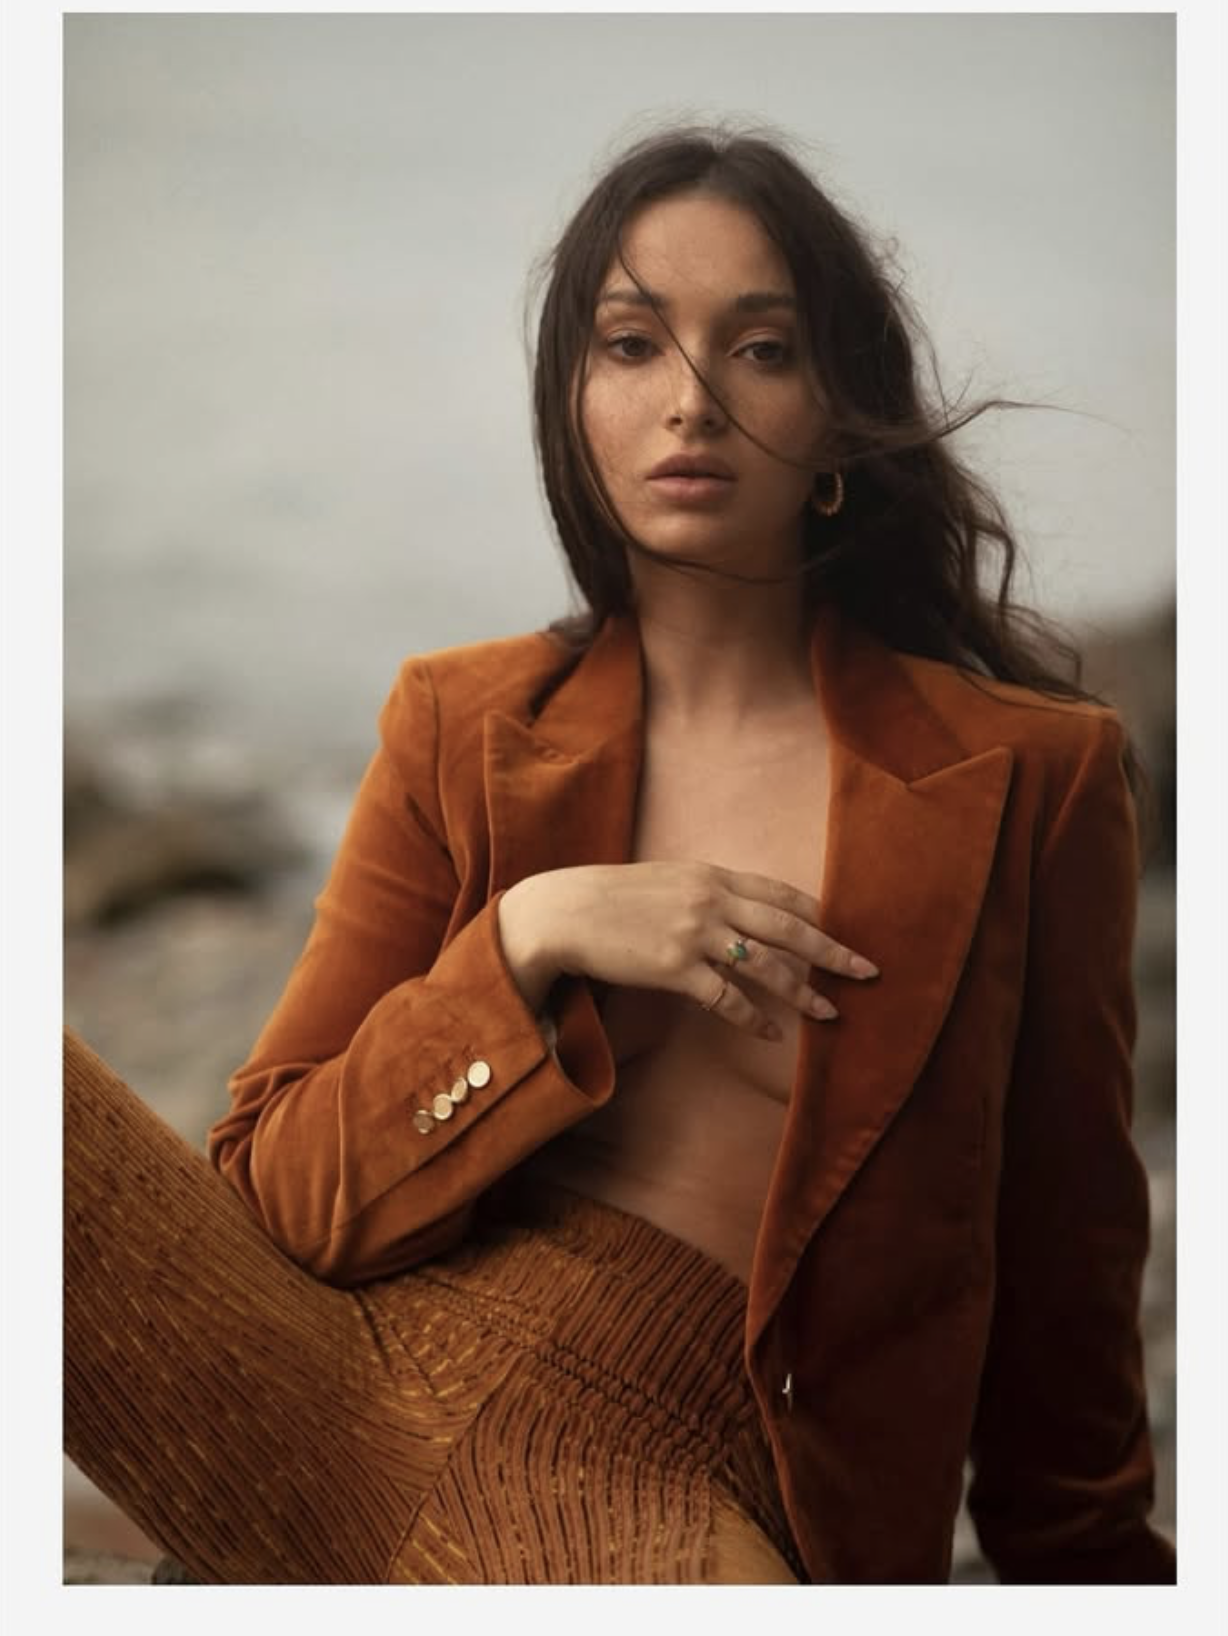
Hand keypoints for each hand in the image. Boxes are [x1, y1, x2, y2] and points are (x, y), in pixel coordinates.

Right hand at [497, 861, 877, 1037]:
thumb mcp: (670, 880)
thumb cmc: (615, 898)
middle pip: (789, 928)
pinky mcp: (675, 968)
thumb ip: (709, 892)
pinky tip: (770, 1033)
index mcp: (713, 876)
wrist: (565, 912)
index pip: (781, 894)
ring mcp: (695, 934)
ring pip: (767, 966)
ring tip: (829, 1014)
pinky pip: (727, 998)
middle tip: (867, 971)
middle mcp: (711, 901)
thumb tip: (743, 912)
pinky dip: (753, 1018)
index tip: (846, 931)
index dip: (818, 915)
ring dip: (803, 993)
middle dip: (833, 952)